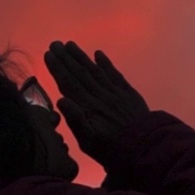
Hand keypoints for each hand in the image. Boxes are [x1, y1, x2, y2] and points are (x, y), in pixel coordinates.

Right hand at [43, 40, 149, 164]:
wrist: (145, 149)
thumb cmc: (112, 150)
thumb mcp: (88, 142)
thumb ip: (75, 120)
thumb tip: (61, 100)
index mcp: (88, 108)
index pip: (69, 83)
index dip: (58, 68)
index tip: (49, 54)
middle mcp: (100, 96)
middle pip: (80, 73)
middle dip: (66, 58)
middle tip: (55, 43)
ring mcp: (115, 93)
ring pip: (95, 70)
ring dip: (82, 57)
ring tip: (70, 44)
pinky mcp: (128, 93)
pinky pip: (115, 74)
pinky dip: (106, 63)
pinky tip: (98, 53)